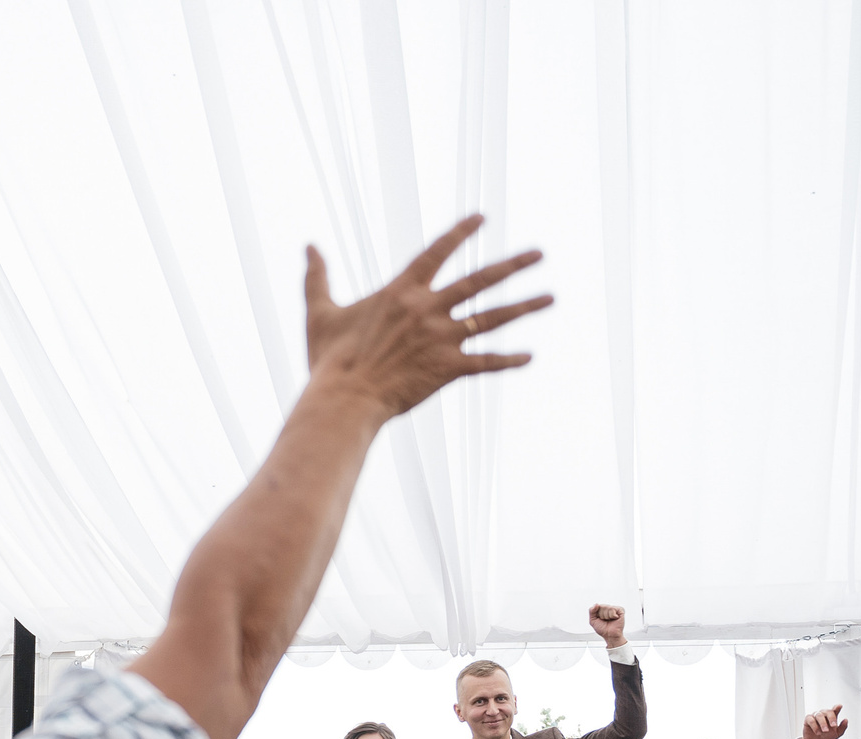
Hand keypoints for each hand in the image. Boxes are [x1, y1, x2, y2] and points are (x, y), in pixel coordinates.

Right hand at [304, 216, 551, 422]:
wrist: (343, 399)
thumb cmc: (329, 360)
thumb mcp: (320, 313)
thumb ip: (317, 277)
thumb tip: (309, 245)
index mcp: (401, 290)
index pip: (437, 251)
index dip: (460, 232)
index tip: (482, 218)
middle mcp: (427, 308)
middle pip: (480, 280)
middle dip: (513, 265)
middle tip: (540, 253)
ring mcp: (441, 338)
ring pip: (493, 318)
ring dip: (525, 306)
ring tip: (551, 297)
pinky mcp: (448, 369)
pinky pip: (486, 363)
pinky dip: (508, 361)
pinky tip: (530, 357)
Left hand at [588, 604, 626, 647]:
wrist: (610, 635)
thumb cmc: (602, 629)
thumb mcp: (593, 620)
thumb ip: (591, 611)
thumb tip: (596, 604)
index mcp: (602, 610)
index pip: (597, 606)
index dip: (597, 614)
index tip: (600, 619)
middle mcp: (608, 608)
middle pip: (602, 606)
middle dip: (602, 615)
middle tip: (605, 620)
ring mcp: (615, 609)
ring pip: (607, 607)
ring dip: (607, 616)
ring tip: (610, 620)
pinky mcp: (620, 610)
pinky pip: (613, 609)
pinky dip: (612, 615)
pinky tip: (614, 618)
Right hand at [797, 705, 847, 738]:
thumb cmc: (827, 736)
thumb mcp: (837, 734)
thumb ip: (842, 727)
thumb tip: (846, 720)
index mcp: (831, 716)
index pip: (834, 710)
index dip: (837, 707)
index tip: (839, 706)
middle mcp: (823, 714)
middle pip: (827, 712)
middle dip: (831, 718)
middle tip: (833, 726)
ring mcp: (815, 716)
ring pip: (819, 715)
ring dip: (823, 723)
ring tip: (825, 731)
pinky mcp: (808, 720)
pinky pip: (810, 720)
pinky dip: (814, 726)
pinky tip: (818, 732)